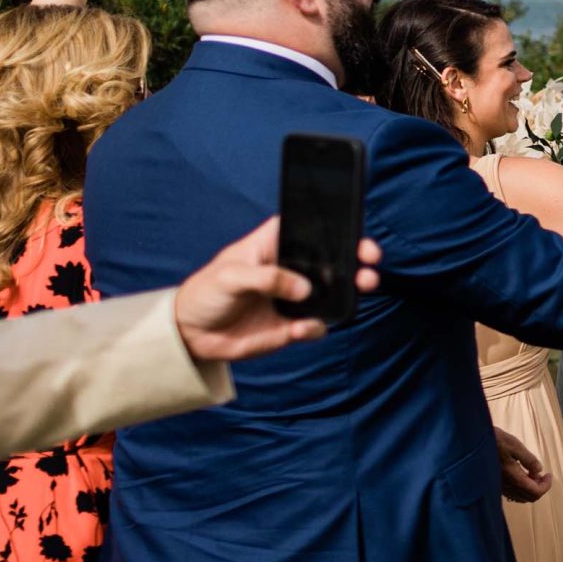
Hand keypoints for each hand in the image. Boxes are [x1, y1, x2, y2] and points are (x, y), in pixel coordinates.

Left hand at [172, 218, 379, 362]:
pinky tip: (299, 328)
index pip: (307, 229)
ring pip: (334, 291)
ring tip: (363, 285)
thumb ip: (267, 277)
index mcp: (273, 246)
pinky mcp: (293, 325)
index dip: (332, 226)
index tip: (352, 229)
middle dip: (355, 258)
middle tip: (369, 260)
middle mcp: (290, 270)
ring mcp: (294, 298)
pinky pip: (316, 325)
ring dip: (352, 289)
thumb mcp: (229, 276)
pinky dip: (314, 327)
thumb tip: (304, 289)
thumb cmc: (206, 293)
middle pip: (331, 259)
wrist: (192, 335)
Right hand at [493, 427, 551, 501]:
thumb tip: (539, 470)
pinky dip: (520, 488)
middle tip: (543, 474)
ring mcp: (499, 487)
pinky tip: (520, 474)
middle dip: (540, 487)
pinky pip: (511, 493)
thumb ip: (529, 460)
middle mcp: (506, 486)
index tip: (549, 474)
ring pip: (520, 497)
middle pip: (529, 497)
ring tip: (532, 473)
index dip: (546, 485)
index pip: (536, 492)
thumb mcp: (516, 446)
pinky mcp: (494, 483)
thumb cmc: (494, 441)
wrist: (472, 442)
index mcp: (514, 478)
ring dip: (530, 488)